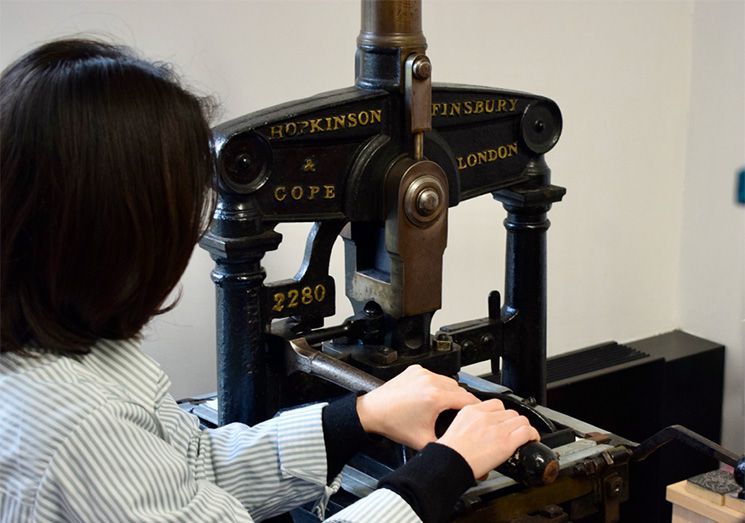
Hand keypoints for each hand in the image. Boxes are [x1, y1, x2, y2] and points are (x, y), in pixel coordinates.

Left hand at [356, 364, 478, 448]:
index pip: (467, 398)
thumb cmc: (393, 423)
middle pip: (459, 389)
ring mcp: (422, 373)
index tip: (478, 413)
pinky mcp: (415, 370)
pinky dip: (435, 385)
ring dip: (448, 392)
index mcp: (435, 397)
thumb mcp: (423, 441)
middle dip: (460, 401)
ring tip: (440, 406)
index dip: (475, 408)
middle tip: (455, 414)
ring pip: (447, 381)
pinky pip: (434, 376)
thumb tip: (460, 446)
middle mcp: (429, 381)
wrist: (373, 411)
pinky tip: (428, 397)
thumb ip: (446, 442)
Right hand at [436, 399, 539, 479]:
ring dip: (522, 427)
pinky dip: (532, 434)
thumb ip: (469, 425)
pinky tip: (532, 439)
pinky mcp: (506, 441)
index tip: (503, 420)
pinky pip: (527, 431)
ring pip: (520, 420)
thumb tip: (478, 434)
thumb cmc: (449, 452)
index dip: (502, 413)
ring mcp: (497, 428)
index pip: (495, 404)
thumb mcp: (455, 428)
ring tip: (523, 435)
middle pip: (509, 411)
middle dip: (512, 422)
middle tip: (512, 431)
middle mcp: (485, 416)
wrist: (449, 462)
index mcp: (471, 411)